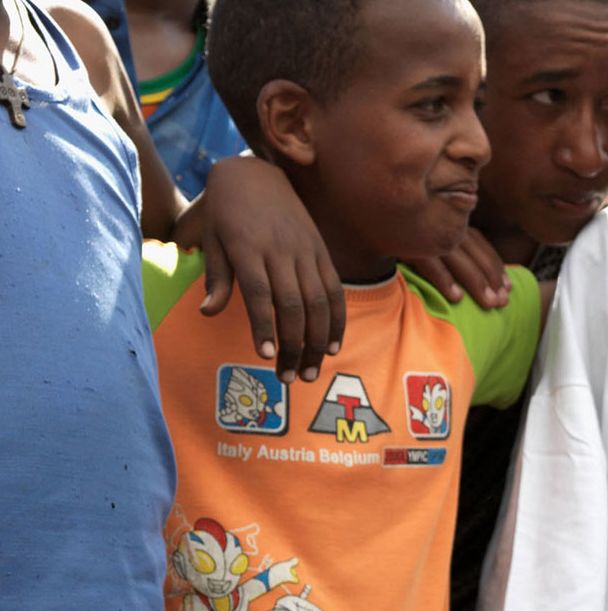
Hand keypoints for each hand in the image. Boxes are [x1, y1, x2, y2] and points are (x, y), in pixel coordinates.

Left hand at [178, 156, 344, 382]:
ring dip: (317, 341)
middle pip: (294, 305)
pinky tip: (332, 346)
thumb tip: (208, 312)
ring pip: (318, 303)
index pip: (260, 293)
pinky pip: (335, 291)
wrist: (254, 174)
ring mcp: (306, 251)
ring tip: (309, 371)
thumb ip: (216, 278)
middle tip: (287, 377)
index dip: (265, 326)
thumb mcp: (213, 240)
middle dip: (293, 345)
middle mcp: (282, 251)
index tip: (265, 355)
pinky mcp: (322, 253)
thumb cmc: (225, 212)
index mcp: (249, 248)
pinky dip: (336, 321)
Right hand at [405, 227, 510, 308]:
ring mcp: (424, 228)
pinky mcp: (405, 239)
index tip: (508, 288)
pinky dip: (444, 279)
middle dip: (491, 279)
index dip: (496, 267)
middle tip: (503, 303)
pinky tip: (456, 298)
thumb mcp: (430, 230)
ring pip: (458, 258)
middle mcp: (441, 221)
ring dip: (476, 282)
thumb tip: (472, 269)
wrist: (366, 206)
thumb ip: (449, 244)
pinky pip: (429, 261)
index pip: (481, 244)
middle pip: (475, 252)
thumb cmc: (400, 223)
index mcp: (450, 218)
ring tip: (489, 304)